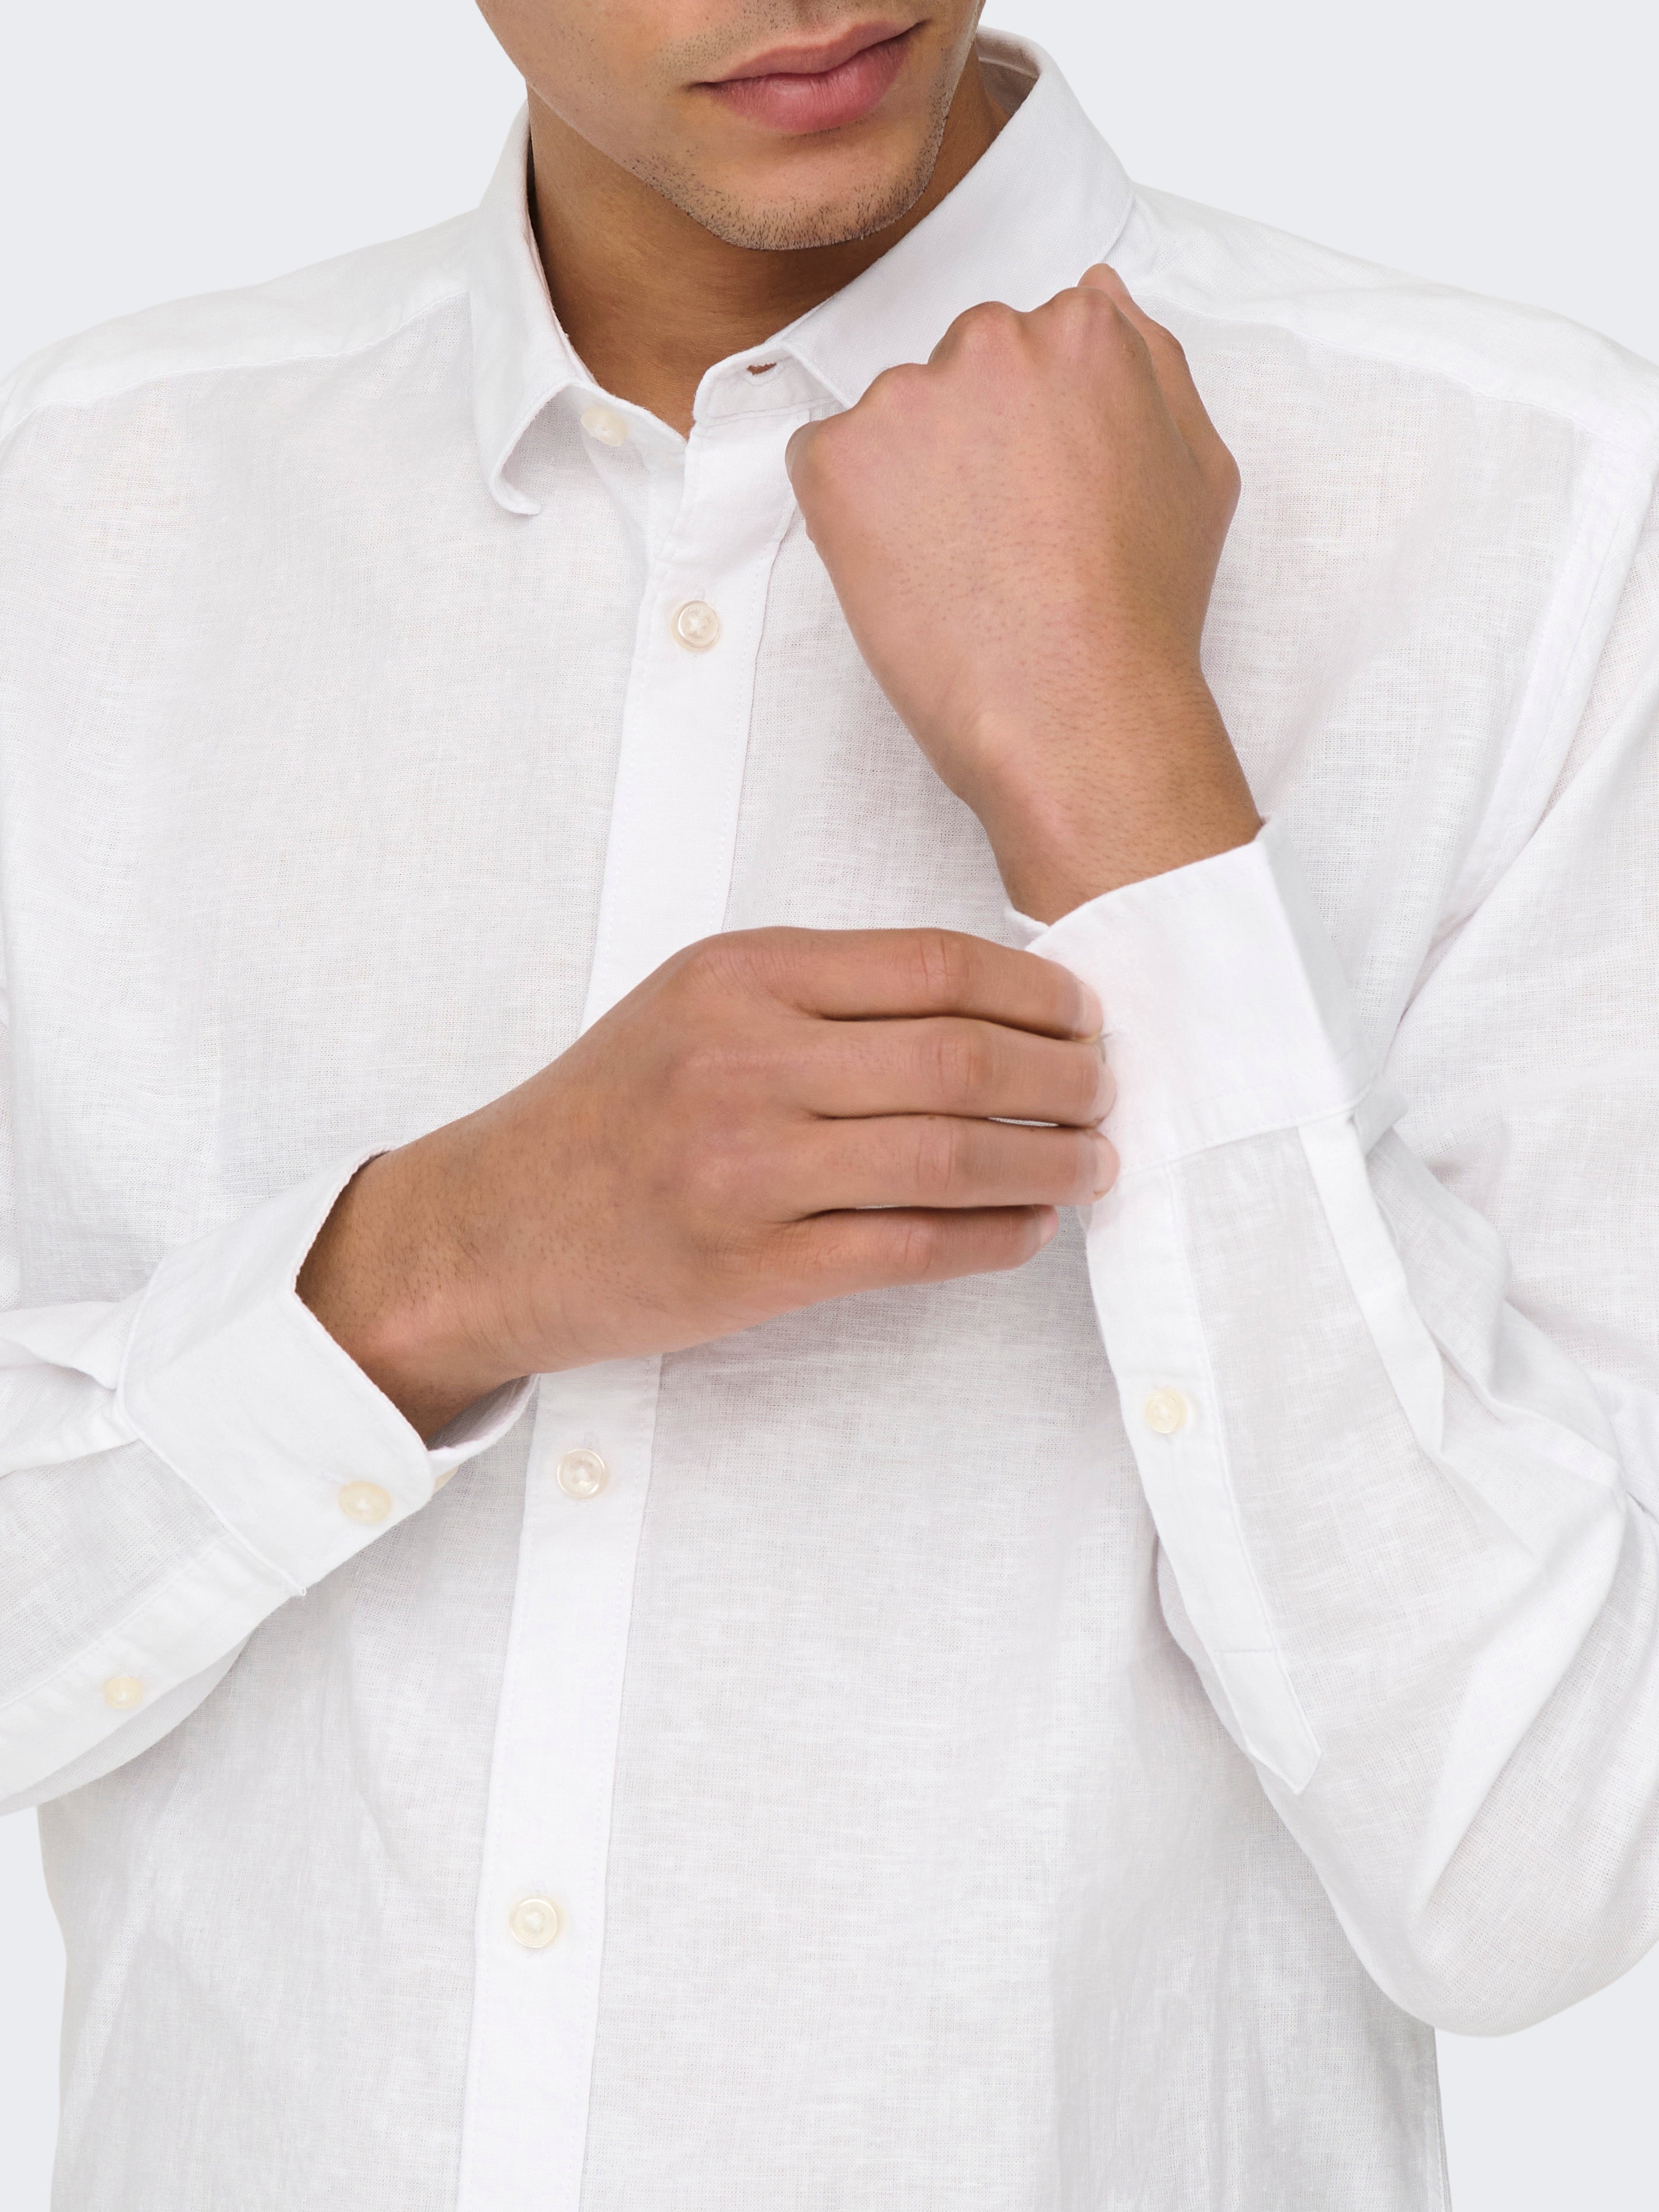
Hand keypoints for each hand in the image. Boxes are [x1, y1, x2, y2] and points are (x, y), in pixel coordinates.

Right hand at [299, 928, 1114, 1435]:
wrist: (494, 1229)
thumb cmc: (607, 1114)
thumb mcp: (691, 1007)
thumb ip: (818, 994)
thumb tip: (982, 1010)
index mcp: (738, 977)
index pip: (933, 965)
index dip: (1034, 990)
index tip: (1080, 1013)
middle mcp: (745, 1063)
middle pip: (961, 1058)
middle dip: (1064, 1076)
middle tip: (1105, 1091)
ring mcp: (749, 1170)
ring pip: (951, 1156)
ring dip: (1050, 1161)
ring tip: (1092, 1162)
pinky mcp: (755, 1268)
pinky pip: (913, 1248)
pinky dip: (994, 1238)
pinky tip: (1030, 1229)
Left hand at [786, 266, 1260, 921]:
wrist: (1077, 710)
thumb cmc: (1143, 609)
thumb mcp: (1197, 469)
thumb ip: (1150, 361)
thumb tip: (1099, 288)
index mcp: (1082, 330)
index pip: (1025, 349)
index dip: (1024, 434)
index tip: (1038, 498)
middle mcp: (992, 341)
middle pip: (952, 374)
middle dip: (962, 444)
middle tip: (998, 542)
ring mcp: (906, 397)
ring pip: (888, 424)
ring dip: (905, 483)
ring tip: (957, 570)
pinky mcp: (837, 459)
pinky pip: (819, 466)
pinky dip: (846, 519)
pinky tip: (904, 577)